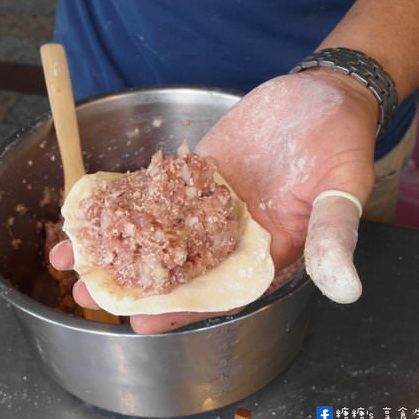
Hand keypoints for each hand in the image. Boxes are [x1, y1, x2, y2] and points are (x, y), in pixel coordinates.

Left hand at [50, 69, 377, 332]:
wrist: (321, 95)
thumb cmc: (340, 143)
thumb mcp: (342, 189)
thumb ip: (334, 237)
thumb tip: (346, 290)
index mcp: (266, 252)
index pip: (219, 291)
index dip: (181, 309)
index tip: (141, 322)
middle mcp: (232, 235)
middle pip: (178, 269)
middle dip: (134, 282)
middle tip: (89, 292)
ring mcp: (208, 204)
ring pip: (159, 232)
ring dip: (119, 245)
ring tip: (73, 257)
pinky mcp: (195, 174)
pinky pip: (157, 191)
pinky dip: (126, 201)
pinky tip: (91, 210)